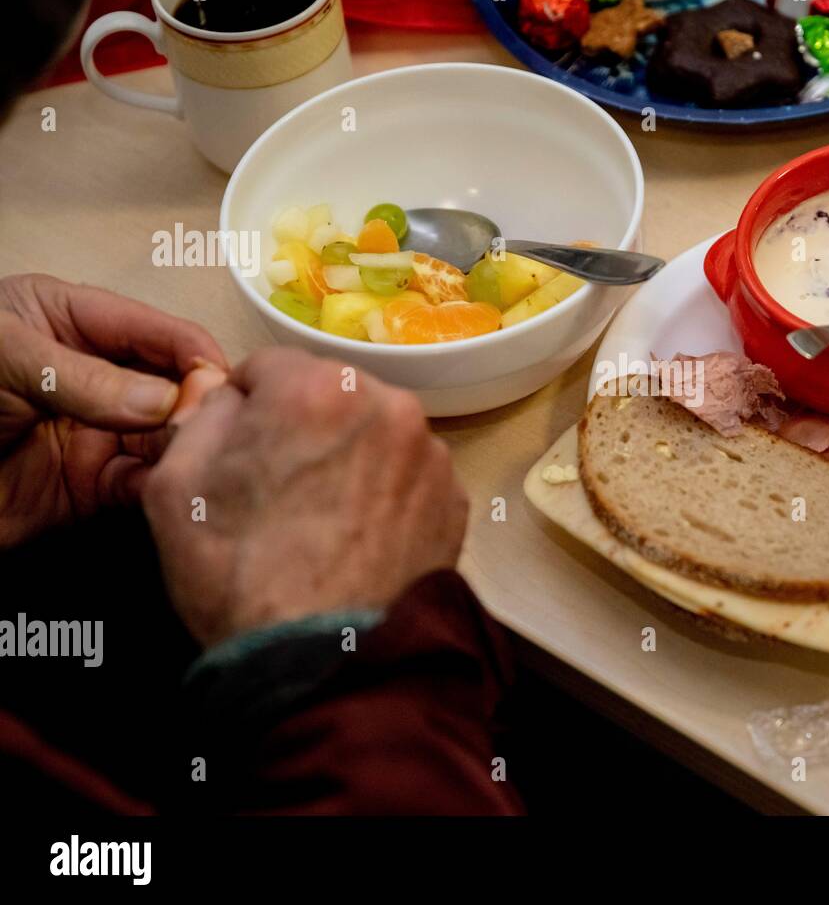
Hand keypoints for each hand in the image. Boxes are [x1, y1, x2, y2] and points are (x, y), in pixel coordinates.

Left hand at [0, 274, 225, 546]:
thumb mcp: (3, 357)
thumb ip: (84, 377)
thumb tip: (164, 400)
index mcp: (71, 320)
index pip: (153, 329)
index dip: (191, 352)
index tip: (216, 380)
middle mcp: (95, 375)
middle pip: (171, 383)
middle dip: (197, 401)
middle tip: (207, 423)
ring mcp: (95, 431)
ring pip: (166, 435)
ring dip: (186, 445)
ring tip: (199, 454)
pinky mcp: (91, 486)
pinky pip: (143, 483)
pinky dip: (163, 484)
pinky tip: (175, 483)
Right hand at [142, 347, 467, 646]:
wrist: (324, 662)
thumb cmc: (241, 578)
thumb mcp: (174, 484)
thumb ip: (201, 415)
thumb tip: (232, 398)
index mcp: (317, 388)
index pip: (269, 366)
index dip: (245, 407)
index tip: (240, 451)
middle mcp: (389, 405)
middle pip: (330, 394)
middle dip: (304, 426)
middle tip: (280, 489)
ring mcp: (431, 454)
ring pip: (374, 432)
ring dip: (350, 456)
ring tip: (322, 518)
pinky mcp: (454, 499)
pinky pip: (408, 474)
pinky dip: (385, 493)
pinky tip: (359, 536)